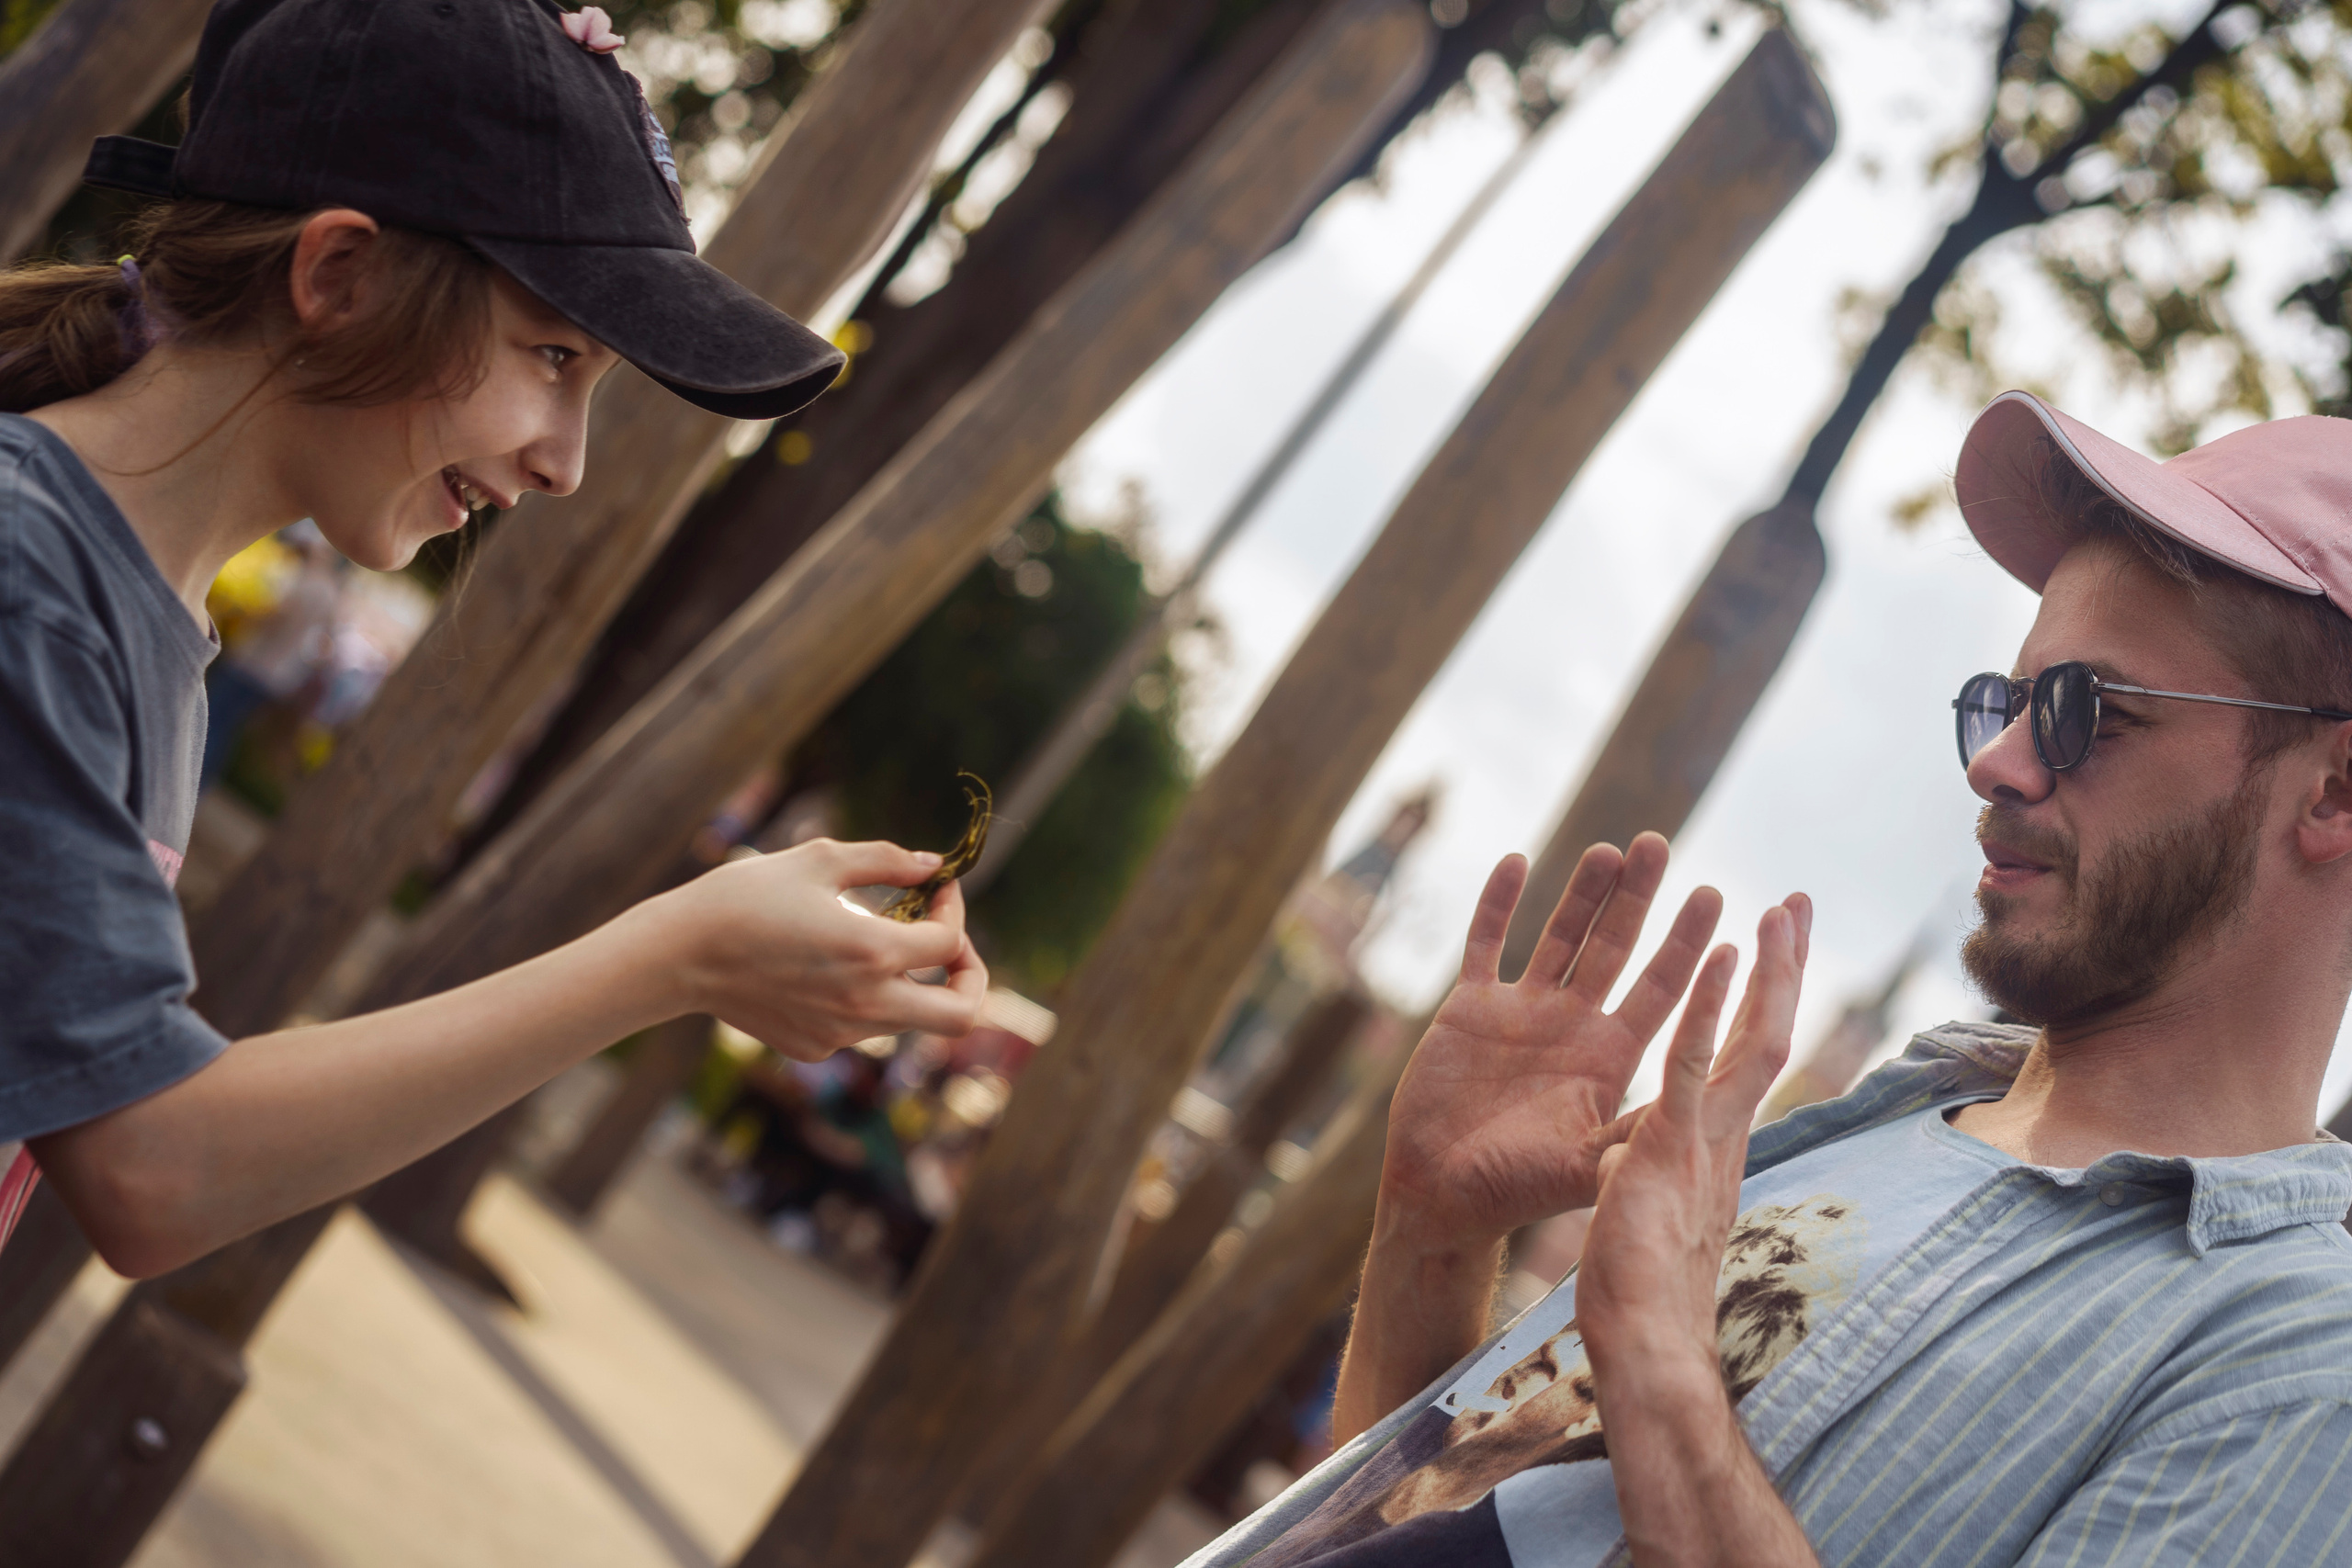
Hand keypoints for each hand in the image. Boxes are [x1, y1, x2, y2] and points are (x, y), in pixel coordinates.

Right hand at [641, 837, 988, 1059]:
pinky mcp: (815, 1048)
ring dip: (912, 983)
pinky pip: (862, 1029)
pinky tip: (825, 968)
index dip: (954, 911)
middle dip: (972, 979)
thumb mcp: (819, 860)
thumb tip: (932, 866)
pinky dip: (865, 999)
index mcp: (873, 953)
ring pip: (910, 1021)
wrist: (678, 955)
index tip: (936, 891)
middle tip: (955, 950)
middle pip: (962, 1017)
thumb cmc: (745, 896)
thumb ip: (886, 861)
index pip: (950, 943)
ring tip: (878, 943)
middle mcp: (865, 1003)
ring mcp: (841, 1034)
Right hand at [1377, 832, 1724, 1252]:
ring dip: (1581, 892)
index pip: (1661, 989)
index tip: (1714, 896)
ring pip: (1558, 935)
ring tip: (1608, 848)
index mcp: (1608, 1058)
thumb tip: (1693, 1127)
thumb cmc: (1513, 1193)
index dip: (1687, 944)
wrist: (1438, 1198)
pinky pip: (1485, 943)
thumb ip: (1628, 1142)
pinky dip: (1497, 903)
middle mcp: (1572, 1025)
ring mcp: (1521, 1012)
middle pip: (1615, 946)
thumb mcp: (1582, 1168)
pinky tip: (1516, 861)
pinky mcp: (1469, 1008)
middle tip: (1659, 843)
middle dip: (1638, 897)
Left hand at [1577, 894, 1810, 1384]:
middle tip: (1798, 904)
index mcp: (1715, 1142)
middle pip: (1767, 1032)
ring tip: (1778, 910)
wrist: (1640, 1341)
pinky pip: (1690, 1065)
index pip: (1749, 1056)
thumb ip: (1643, 1167)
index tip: (1777, 947)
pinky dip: (1706, 1009)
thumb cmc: (1639, 1284)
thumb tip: (1630, 1151)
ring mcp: (1704, 1139)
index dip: (1763, 1000)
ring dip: (1765, 971)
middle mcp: (1723, 1133)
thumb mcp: (1642, 1205)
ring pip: (1749, 1039)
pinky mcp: (1669, 1147)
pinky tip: (1718, 956)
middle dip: (1784, 967)